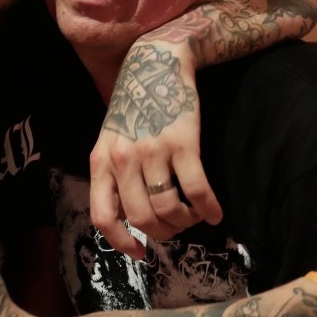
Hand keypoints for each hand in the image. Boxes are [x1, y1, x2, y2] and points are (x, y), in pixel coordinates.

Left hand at [90, 40, 218, 257]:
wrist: (155, 64)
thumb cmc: (134, 107)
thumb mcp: (111, 140)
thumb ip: (114, 175)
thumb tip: (130, 219)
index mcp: (101, 162)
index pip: (103, 216)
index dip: (120, 242)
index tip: (139, 252)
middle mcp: (123, 159)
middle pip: (142, 218)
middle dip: (163, 232)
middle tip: (176, 227)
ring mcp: (152, 151)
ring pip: (169, 208)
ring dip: (186, 221)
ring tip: (194, 217)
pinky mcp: (183, 143)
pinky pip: (197, 190)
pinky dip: (208, 209)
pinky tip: (215, 212)